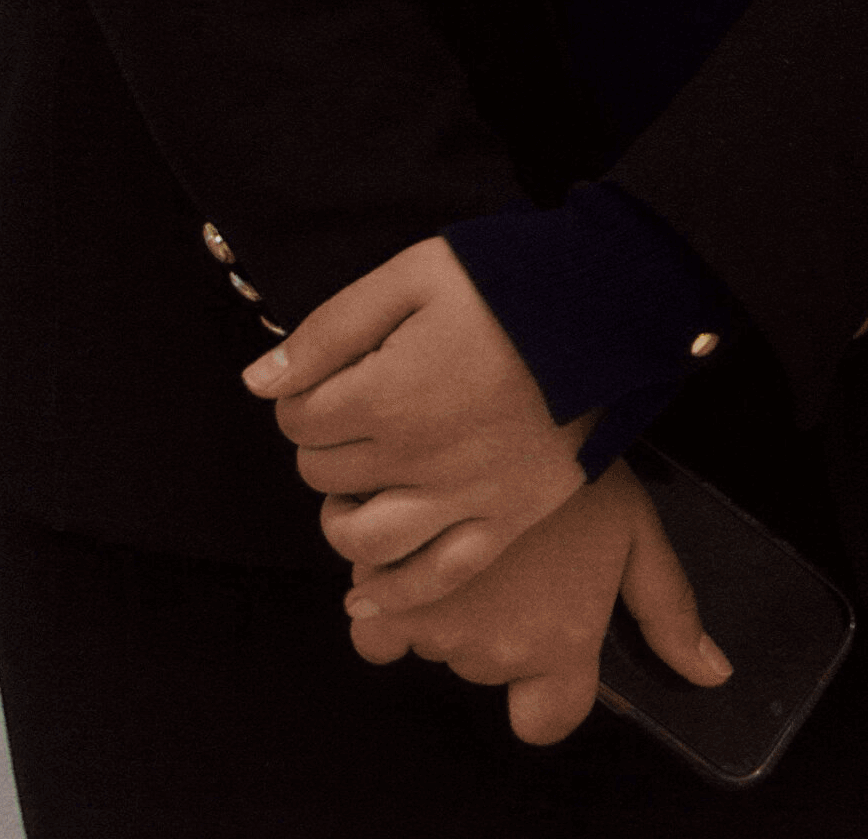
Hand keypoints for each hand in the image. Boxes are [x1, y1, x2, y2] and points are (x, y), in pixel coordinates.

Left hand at [242, 236, 589, 602]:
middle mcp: (417, 458)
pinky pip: (437, 575)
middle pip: (326, 473)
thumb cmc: (506, 281)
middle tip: (350, 416)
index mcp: (387, 394)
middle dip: (322, 445)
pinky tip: (365, 591)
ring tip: (355, 487)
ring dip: (342, 517)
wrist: (607, 307)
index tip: (326, 377)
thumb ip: (329, 332)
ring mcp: (463, 498)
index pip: (300, 419)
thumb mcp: (411, 276)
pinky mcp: (505, 520)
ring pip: (365, 538)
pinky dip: (394, 592)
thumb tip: (260, 383)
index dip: (301, 395)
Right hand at [336, 457, 729, 744]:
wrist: (505, 395)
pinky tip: (401, 546)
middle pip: (483, 664)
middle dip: (492, 616)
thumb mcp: (635, 526)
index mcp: (561, 646)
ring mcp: (438, 625)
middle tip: (508, 550)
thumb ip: (668, 608)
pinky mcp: (382, 591)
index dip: (540, 692)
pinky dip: (380, 597)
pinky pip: (370, 626)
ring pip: (432, 638)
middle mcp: (497, 650)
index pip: (546, 719)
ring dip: (440, 599)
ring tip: (462, 528)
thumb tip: (714, 675)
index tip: (539, 641)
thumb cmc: (578, 458)